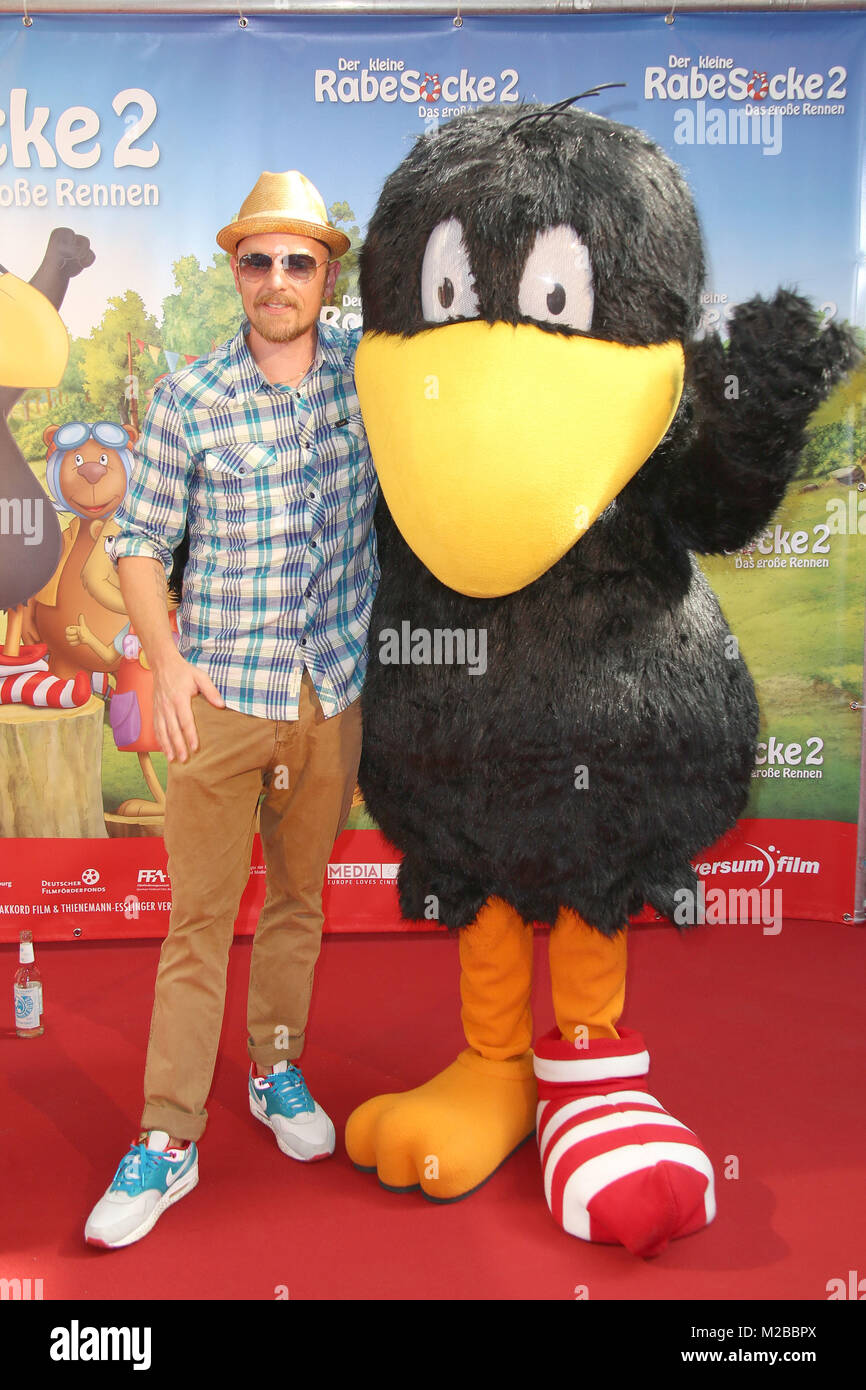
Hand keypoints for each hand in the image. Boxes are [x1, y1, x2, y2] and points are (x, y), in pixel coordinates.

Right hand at [151, 648, 224, 762]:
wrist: (163, 664)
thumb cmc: (184, 671)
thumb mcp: (200, 676)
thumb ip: (211, 691)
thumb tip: (221, 705)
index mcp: (179, 698)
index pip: (185, 721)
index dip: (190, 735)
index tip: (195, 747)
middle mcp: (167, 706)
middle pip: (173, 729)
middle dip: (178, 745)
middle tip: (184, 759)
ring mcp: (159, 708)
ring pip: (162, 730)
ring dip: (167, 746)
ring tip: (172, 759)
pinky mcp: (155, 709)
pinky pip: (156, 727)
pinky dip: (159, 739)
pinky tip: (164, 749)